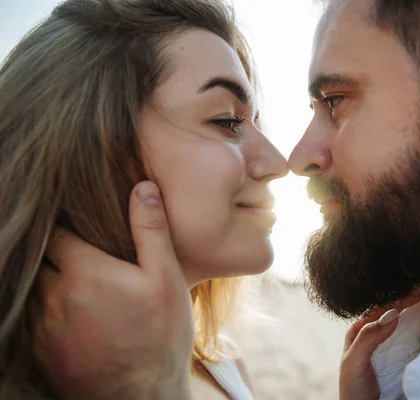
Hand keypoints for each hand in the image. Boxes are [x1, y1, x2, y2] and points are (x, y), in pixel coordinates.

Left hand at [29, 181, 193, 399]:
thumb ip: (150, 230)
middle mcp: (55, 296)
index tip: (79, 225)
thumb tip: (142, 187)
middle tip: (83, 255)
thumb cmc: (160, 335)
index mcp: (85, 271)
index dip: (67, 226)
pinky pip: (34, 320)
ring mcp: (44, 327)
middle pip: (44, 260)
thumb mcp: (165, 278)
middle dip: (59, 254)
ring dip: (52, 282)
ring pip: (37, 290)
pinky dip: (49, 311)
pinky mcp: (42, 351)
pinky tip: (75, 315)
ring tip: (79, 284)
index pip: (58, 234)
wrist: (142, 397)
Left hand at [339, 292, 419, 399]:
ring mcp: (392, 347)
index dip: (397, 299)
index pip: (381, 309)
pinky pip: (417, 343)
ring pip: (408, 327)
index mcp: (361, 331)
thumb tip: (392, 314)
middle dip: (411, 304)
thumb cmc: (354, 389)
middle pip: (396, 315)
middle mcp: (377, 335)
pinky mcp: (405, 359)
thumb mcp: (353, 361)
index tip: (416, 292)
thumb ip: (367, 338)